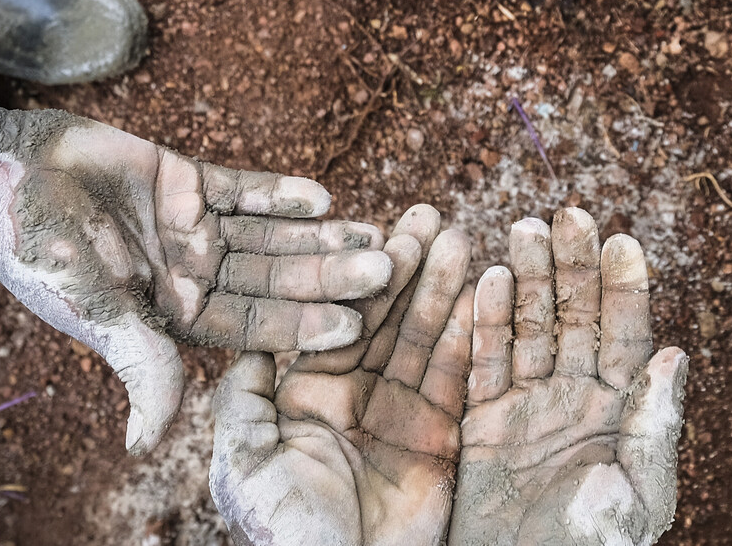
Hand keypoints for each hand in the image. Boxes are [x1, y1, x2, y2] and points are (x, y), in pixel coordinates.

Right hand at [0, 109, 393, 452]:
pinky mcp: (187, 182)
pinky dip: (281, 194)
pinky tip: (324, 196)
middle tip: (387, 268)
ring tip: (372, 230)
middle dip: (327, 277)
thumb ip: (139, 364)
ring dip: (318, 236)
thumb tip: (147, 445)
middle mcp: (193, 277)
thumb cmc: (41, 255)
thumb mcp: (96, 312)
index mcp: (176, 318)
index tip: (356, 324)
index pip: (254, 329)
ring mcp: (193, 230)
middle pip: (274, 281)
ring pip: (270, 237)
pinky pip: (244, 190)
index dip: (303, 326)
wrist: (2, 181)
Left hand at [212, 206, 475, 545]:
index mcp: (304, 396)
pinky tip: (488, 294)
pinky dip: (475, 338)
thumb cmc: (284, 537)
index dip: (355, 278)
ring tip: (462, 240)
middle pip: (385, 320)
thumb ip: (243, 401)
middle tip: (430, 218)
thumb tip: (245, 341)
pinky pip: (461, 380)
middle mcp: (355, 398)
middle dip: (407, 269)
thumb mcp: (245, 466)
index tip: (376, 231)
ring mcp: (402, 416)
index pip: (333, 323)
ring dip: (444, 291)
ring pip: (426, 340)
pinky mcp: (443, 439)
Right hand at [449, 208, 687, 545]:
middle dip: (572, 265)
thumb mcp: (638, 493)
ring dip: (528, 279)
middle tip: (566, 213)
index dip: (624, 287)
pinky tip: (488, 278)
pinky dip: (484, 323)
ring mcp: (529, 410)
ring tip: (523, 228)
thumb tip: (676, 352)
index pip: (628, 335)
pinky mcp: (483, 428)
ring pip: (529, 329)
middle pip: (575, 317)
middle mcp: (578, 401)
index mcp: (624, 413)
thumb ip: (654, 424)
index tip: (620, 239)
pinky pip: (484, 364)